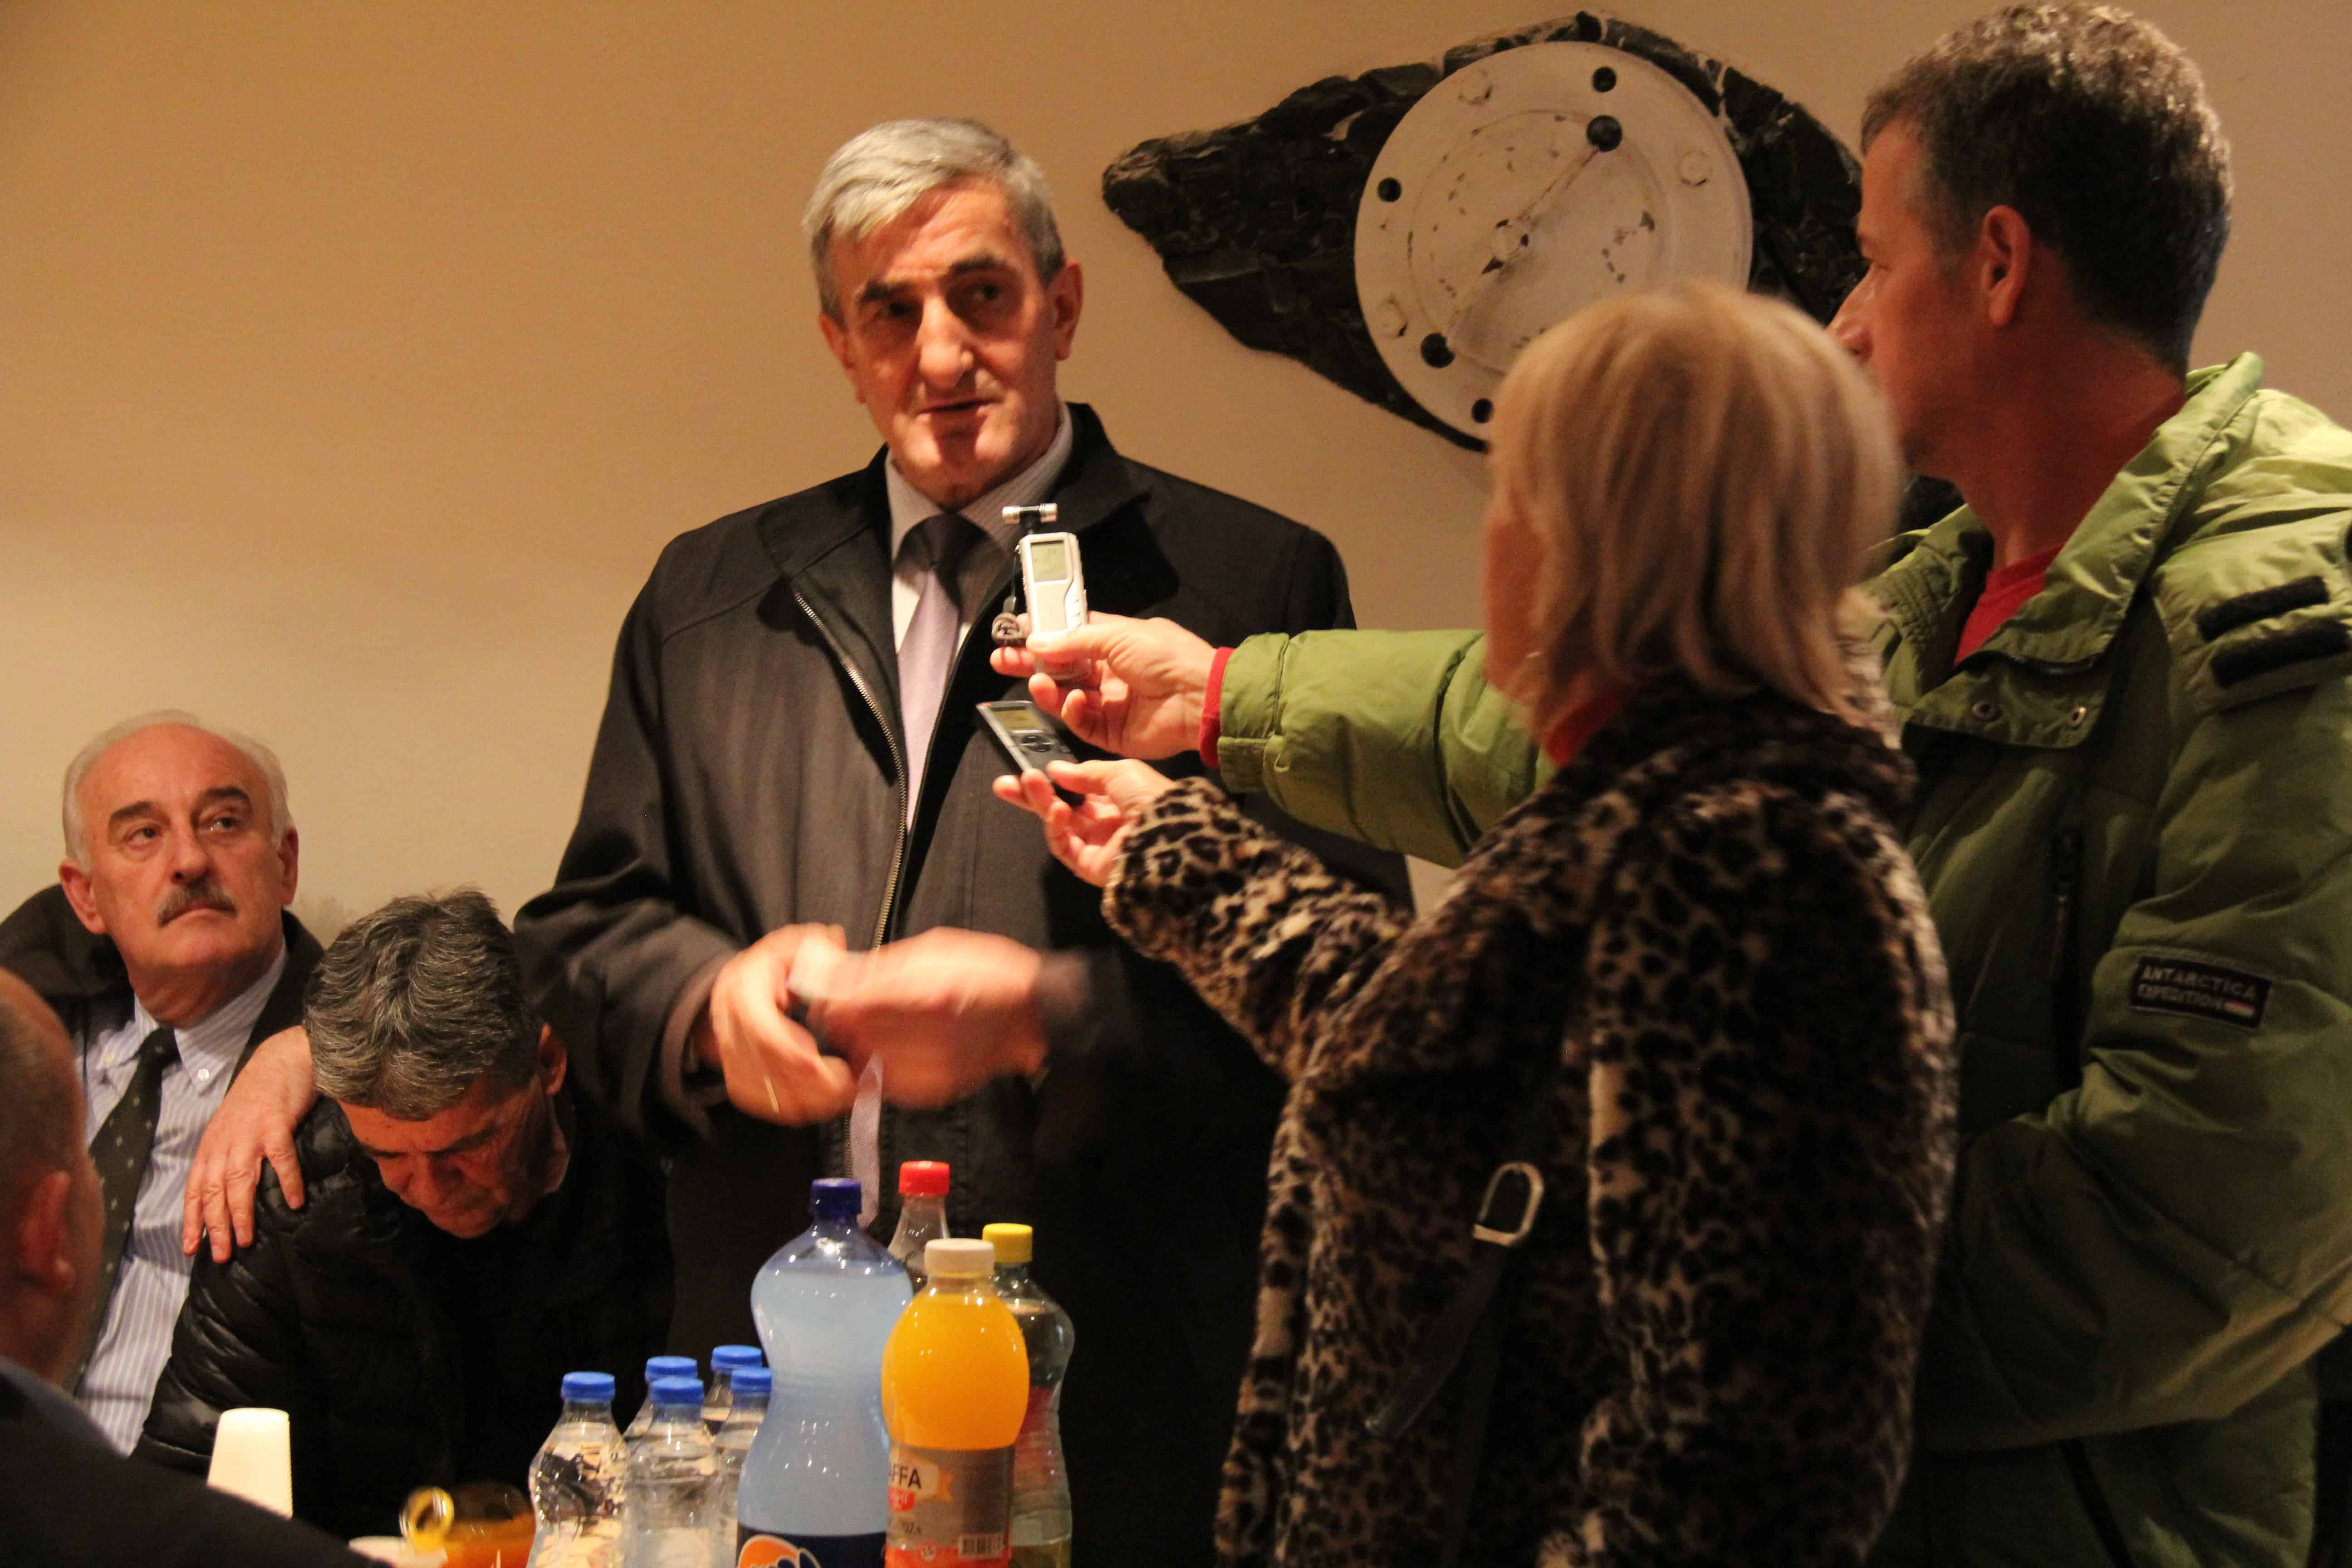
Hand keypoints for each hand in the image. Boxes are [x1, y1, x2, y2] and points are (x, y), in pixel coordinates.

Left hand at [183, 1024, 316, 1261]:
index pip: (195, 1188)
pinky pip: (280, 1159)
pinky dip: (287, 1182)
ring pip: (238, 1181)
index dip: (191, 1219)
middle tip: (221, 1255)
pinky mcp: (276, 1124)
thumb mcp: (233, 1126)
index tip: (191, 1248)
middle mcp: (225, 1142)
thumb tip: (229, 1194)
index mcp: (212, 1145)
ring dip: (241, 1213)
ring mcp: (249, 1133)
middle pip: (214, 1190)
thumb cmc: (259, 1095)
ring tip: (246, 1240)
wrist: (281, 1058)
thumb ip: (229, 1155)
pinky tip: (294, 1202)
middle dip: (215, 1226)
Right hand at [696, 925, 856, 1125]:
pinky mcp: (734, 1076)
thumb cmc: (775, 967)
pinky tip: (818, 1103)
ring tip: (841, 1095)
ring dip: (804, 1101)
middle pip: (764, 1068)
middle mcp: (727, 1024)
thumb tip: (834, 942)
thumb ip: (816, 947)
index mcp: (741, 990)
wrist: (737, 989)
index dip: (794, 1053)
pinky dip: (789, 1108)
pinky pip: (758, 1102)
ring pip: (762, 1091)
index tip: (829, 1067)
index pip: (762, 1032)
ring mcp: (727, 1053)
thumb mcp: (794, 946)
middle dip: (809, 1083)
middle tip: (848, 1085)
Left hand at [807, 929, 1046, 1108]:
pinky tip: (898, 1048)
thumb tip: (831, 974)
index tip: (830, 992)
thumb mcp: (934, 948)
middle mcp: (928, 1034)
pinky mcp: (939, 1088)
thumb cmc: (988, 969)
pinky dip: (884, 1066)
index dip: (829, 999)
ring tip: (882, 1025)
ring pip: (867, 1061)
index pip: (849, 1005)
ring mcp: (934, 1066)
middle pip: (853, 1035)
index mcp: (925, 992)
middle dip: (844, 1020)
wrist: (1037, 1011)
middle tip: (853, 1006)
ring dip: (862, 1044)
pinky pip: (890, 1082)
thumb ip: (881, 966)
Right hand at [987, 613, 1216, 759]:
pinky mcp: (1112, 732)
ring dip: (1048, 689)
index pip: (1068, 638)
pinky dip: (1073, 712)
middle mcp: (1109, 673)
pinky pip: (1081, 723)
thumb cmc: (1167, 656)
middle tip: (1002, 661)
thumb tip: (1037, 642)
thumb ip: (1073, 640)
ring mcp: (1110, 703)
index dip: (1042, 636)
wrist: (1200, 698)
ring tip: (1038, 681)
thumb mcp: (1118, 634)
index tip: (1014, 633)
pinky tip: (1076, 700)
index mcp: (1113, 643)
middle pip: (1060, 669)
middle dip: (1030, 664)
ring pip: (1065, 698)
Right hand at [992, 758, 1177, 886]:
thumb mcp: (1120, 772)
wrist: (1168, 836)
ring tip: (1028, 783)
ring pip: (1057, 824)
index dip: (1053, 780)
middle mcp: (1104, 822)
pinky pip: (1062, 846)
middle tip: (1005, 783)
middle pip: (1059, 807)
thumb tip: (1056, 769)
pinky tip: (1056, 809)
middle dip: (1032, 795)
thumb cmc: (1149, 797)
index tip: (1031, 769)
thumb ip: (1085, 772)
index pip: (1076, 790)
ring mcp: (1095, 845)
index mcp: (1115, 799)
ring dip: (1041, 803)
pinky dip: (1054, 827)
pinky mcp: (1088, 865)